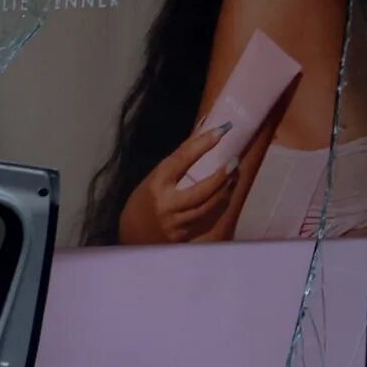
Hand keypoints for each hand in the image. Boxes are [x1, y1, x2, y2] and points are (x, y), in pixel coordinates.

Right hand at [122, 123, 238, 244]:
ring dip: (223, 190)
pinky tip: (225, 195)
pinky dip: (217, 205)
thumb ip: (178, 161)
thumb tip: (201, 132)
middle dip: (221, 175)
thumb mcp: (155, 178)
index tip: (221, 131)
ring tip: (233, 177)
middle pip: (201, 190)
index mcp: (156, 183)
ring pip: (207, 207)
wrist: (131, 236)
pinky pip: (205, 219)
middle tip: (235, 161)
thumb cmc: (144, 200)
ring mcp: (175, 223)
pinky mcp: (182, 236)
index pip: (182, 160)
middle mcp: (166, 204)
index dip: (202, 144)